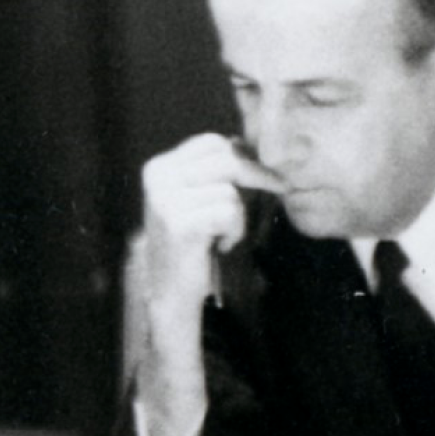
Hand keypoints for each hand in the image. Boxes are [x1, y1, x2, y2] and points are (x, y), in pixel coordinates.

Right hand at [140, 133, 276, 317]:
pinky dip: (235, 231)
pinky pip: (229, 211)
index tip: (268, 174)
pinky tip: (219, 246)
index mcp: (159, 168)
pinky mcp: (179, 224)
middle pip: (225, 158)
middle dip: (256, 176)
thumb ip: (215, 172)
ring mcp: (165, 200)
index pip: (212, 142)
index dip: (245, 155)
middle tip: (276, 190)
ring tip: (223, 235)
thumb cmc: (194, 244)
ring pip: (230, 190)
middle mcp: (158, 179)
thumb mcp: (199, 200)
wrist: (171, 292)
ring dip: (240, 216)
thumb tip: (244, 143)